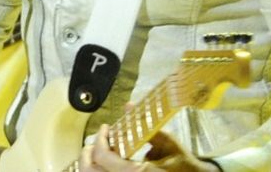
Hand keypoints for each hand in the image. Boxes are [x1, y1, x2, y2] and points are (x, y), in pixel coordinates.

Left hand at [78, 124, 220, 171]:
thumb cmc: (182, 164)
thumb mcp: (168, 143)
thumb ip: (146, 126)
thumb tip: (129, 106)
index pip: (103, 156)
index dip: (100, 139)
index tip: (106, 128)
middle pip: (90, 171)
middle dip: (88, 154)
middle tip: (96, 141)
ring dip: (91, 164)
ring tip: (99, 152)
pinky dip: (100, 171)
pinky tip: (108, 164)